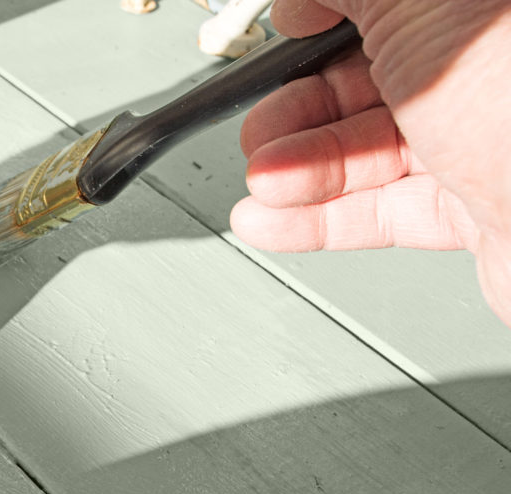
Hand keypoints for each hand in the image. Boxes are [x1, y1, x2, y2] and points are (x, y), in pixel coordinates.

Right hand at [230, 0, 510, 325]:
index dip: (326, 14)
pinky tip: (274, 218)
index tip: (289, 25)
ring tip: (263, 182)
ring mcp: (493, 135)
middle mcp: (492, 65)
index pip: (393, 2)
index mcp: (485, 8)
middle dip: (300, 107)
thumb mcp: (422, 8)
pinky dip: (324, 218)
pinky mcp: (485, 202)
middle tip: (261, 125)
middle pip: (375, 75)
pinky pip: (391, 206)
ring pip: (376, 146)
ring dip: (302, 168)